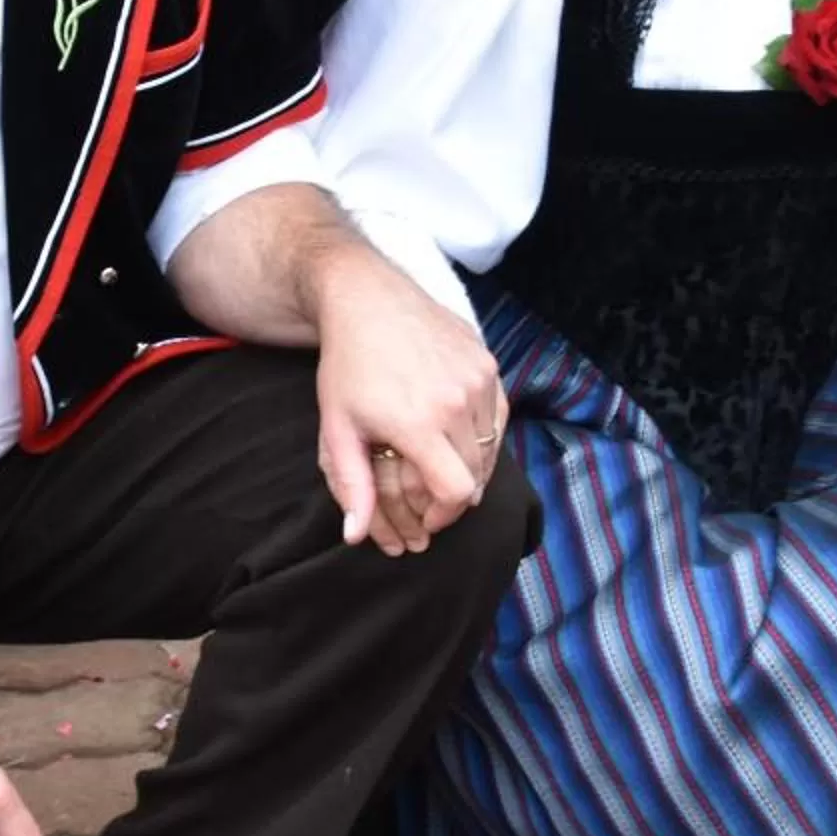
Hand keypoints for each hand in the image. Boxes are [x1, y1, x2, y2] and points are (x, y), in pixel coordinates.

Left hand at [309, 245, 506, 554]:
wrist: (368, 299)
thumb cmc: (347, 366)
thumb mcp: (338, 428)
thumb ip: (350, 485)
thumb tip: (354, 536)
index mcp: (419, 423)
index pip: (457, 492)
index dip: (445, 515)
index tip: (428, 519)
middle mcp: (457, 401)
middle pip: (477, 475)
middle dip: (456, 497)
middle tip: (434, 499)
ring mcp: (478, 378)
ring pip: (491, 447)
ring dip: (472, 465)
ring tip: (443, 465)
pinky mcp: (488, 362)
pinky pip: (498, 415)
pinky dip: (484, 435)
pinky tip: (459, 435)